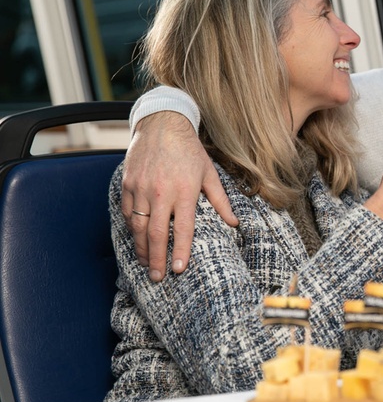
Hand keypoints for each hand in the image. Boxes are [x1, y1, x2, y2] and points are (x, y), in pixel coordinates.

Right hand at [121, 112, 237, 280]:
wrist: (162, 124)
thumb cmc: (190, 151)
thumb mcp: (209, 173)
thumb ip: (220, 201)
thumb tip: (234, 223)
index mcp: (185, 191)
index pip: (184, 228)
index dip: (181, 251)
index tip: (179, 269)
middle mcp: (162, 192)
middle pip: (157, 233)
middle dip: (156, 259)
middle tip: (157, 277)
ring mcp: (142, 188)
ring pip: (139, 226)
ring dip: (141, 248)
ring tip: (146, 264)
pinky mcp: (128, 183)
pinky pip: (128, 212)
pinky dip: (132, 228)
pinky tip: (138, 239)